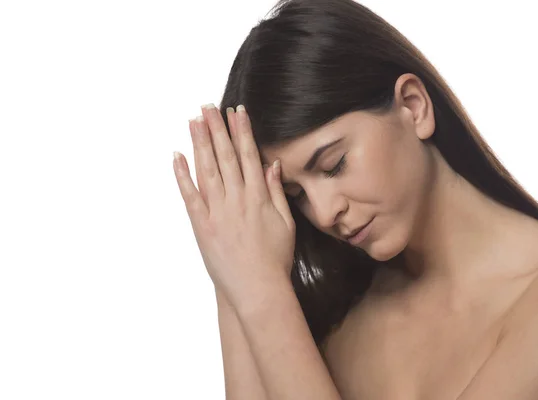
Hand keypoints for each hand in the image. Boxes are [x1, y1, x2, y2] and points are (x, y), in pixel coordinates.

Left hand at [173, 104, 295, 309]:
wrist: (258, 288)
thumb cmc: (275, 258)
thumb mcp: (285, 222)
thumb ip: (277, 192)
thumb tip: (272, 165)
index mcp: (258, 196)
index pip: (248, 155)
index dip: (241, 131)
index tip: (236, 111)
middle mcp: (237, 199)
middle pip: (225, 156)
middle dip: (217, 128)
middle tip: (209, 106)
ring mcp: (217, 212)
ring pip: (207, 170)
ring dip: (199, 143)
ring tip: (194, 120)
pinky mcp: (202, 226)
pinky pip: (190, 197)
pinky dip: (182, 176)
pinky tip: (177, 156)